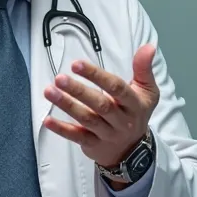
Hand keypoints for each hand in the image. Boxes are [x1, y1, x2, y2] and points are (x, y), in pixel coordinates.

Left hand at [43, 43, 158, 172]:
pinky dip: (62, 129)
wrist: (133, 150)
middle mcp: (122, 120)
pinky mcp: (93, 145)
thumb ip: (143, 68)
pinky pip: (77, 137)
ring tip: (49, 91)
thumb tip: (149, 46)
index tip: (77, 64)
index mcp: (134, 104)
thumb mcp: (147, 91)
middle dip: (78, 91)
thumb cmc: (136, 113)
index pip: (116, 88)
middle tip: (60, 78)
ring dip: (67, 105)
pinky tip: (48, 120)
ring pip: (86, 120)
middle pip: (100, 105)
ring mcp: (107, 134)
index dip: (97, 76)